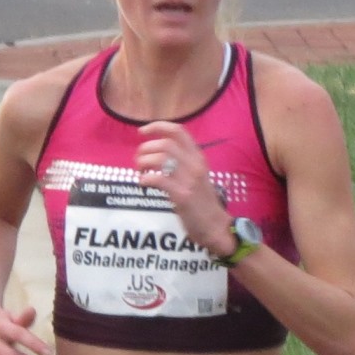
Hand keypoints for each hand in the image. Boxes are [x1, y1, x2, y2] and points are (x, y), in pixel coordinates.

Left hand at [135, 120, 233, 255]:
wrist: (215, 227)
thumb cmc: (202, 203)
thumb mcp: (195, 176)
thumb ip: (180, 164)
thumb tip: (155, 156)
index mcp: (198, 157)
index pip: (178, 131)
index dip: (157, 126)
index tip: (141, 131)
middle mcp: (195, 164)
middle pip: (165, 144)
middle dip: (145, 149)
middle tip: (139, 162)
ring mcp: (189, 180)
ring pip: (160, 159)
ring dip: (143, 164)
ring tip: (141, 174)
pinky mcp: (182, 196)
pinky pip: (158, 179)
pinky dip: (145, 179)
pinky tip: (144, 184)